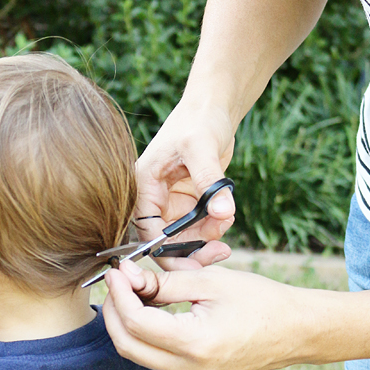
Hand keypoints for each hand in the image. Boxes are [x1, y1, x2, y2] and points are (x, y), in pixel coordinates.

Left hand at [102, 260, 330, 369]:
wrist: (297, 331)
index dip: (120, 294)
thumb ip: (166, 281)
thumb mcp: (212, 281)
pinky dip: (147, 335)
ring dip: (128, 324)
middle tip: (117, 282)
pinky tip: (151, 310)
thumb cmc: (261, 300)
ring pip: (140, 355)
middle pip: (129, 346)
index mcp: (196, 345)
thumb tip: (129, 277)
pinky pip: (159, 359)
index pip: (136, 323)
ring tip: (133, 291)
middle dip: (115, 311)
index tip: (117, 271)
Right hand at [135, 99, 235, 268]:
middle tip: (220, 251)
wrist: (215, 106)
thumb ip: (211, 182)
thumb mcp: (202, 146)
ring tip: (227, 222)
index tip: (194, 263)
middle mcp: (153, 196)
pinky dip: (214, 227)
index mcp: (142, 184)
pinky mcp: (190, 200)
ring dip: (207, 238)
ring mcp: (172, 200)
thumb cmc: (200, 118)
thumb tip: (223, 213)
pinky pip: (200, 226)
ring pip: (186, 237)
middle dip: (193, 249)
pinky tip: (227, 214)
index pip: (146, 231)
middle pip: (166, 240)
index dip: (167, 251)